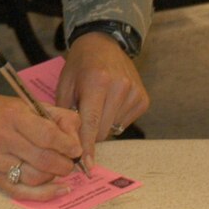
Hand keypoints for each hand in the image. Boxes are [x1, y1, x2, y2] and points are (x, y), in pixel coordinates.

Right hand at [0, 79, 80, 200]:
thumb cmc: (0, 110)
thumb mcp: (29, 105)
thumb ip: (57, 119)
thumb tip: (77, 142)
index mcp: (13, 116)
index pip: (48, 136)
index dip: (68, 146)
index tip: (76, 150)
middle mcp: (1, 137)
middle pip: (44, 160)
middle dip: (64, 165)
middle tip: (69, 162)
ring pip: (35, 177)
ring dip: (53, 177)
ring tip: (56, 169)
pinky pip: (20, 191)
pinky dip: (43, 194)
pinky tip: (58, 189)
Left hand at [55, 33, 147, 166]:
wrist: (104, 42)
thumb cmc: (80, 64)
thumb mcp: (64, 83)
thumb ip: (65, 112)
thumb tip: (67, 143)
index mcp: (98, 81)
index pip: (90, 123)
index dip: (86, 147)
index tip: (85, 166)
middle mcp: (120, 87)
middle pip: (102, 130)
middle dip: (89, 132)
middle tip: (80, 120)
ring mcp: (134, 93)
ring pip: (113, 129)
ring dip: (102, 124)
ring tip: (96, 104)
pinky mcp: (143, 99)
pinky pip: (124, 123)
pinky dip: (113, 119)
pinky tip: (109, 103)